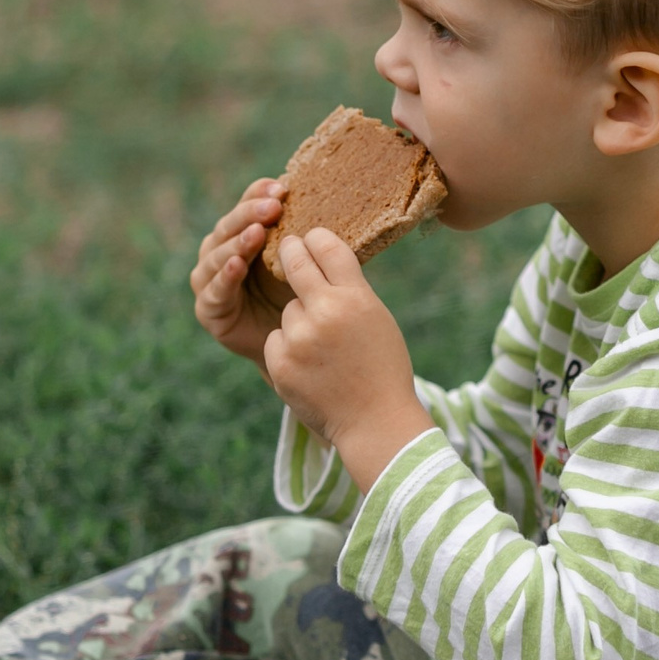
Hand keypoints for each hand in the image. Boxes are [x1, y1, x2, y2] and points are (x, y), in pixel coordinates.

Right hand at [190, 178, 292, 365]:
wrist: (293, 345)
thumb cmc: (297, 296)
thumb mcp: (302, 261)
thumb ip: (302, 234)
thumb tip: (328, 196)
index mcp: (239, 234)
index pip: (247, 206)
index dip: (260, 194)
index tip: (282, 188)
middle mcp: (219, 252)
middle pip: (229, 227)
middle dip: (250, 214)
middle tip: (273, 207)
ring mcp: (208, 280)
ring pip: (218, 255)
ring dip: (238, 243)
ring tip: (257, 233)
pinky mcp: (207, 309)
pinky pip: (215, 290)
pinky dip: (225, 277)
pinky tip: (237, 265)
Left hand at [263, 229, 435, 492]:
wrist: (374, 423)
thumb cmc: (382, 368)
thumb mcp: (376, 319)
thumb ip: (349, 289)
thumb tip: (320, 256)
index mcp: (355, 297)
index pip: (327, 247)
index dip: (316, 238)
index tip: (309, 236)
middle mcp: (325, 312)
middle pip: (295, 263)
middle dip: (289, 252)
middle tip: (287, 248)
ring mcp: (299, 338)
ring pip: (288, 310)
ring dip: (298, 321)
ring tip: (323, 350)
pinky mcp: (280, 362)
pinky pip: (276, 339)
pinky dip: (288, 349)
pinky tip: (310, 369)